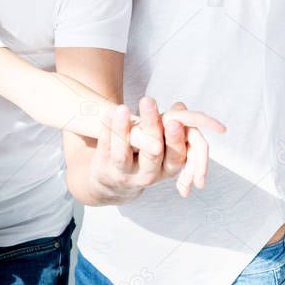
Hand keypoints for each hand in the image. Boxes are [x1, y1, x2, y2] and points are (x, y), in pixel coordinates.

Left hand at [86, 97, 220, 202]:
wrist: (115, 183)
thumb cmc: (146, 156)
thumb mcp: (162, 146)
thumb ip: (173, 126)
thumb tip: (180, 107)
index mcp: (168, 169)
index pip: (176, 156)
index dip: (175, 140)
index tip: (174, 121)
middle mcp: (148, 175)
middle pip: (151, 153)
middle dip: (151, 127)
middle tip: (149, 102)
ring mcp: (124, 173)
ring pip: (122, 154)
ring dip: (122, 129)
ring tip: (122, 108)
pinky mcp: (104, 167)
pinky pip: (104, 147)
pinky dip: (106, 129)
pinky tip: (108, 113)